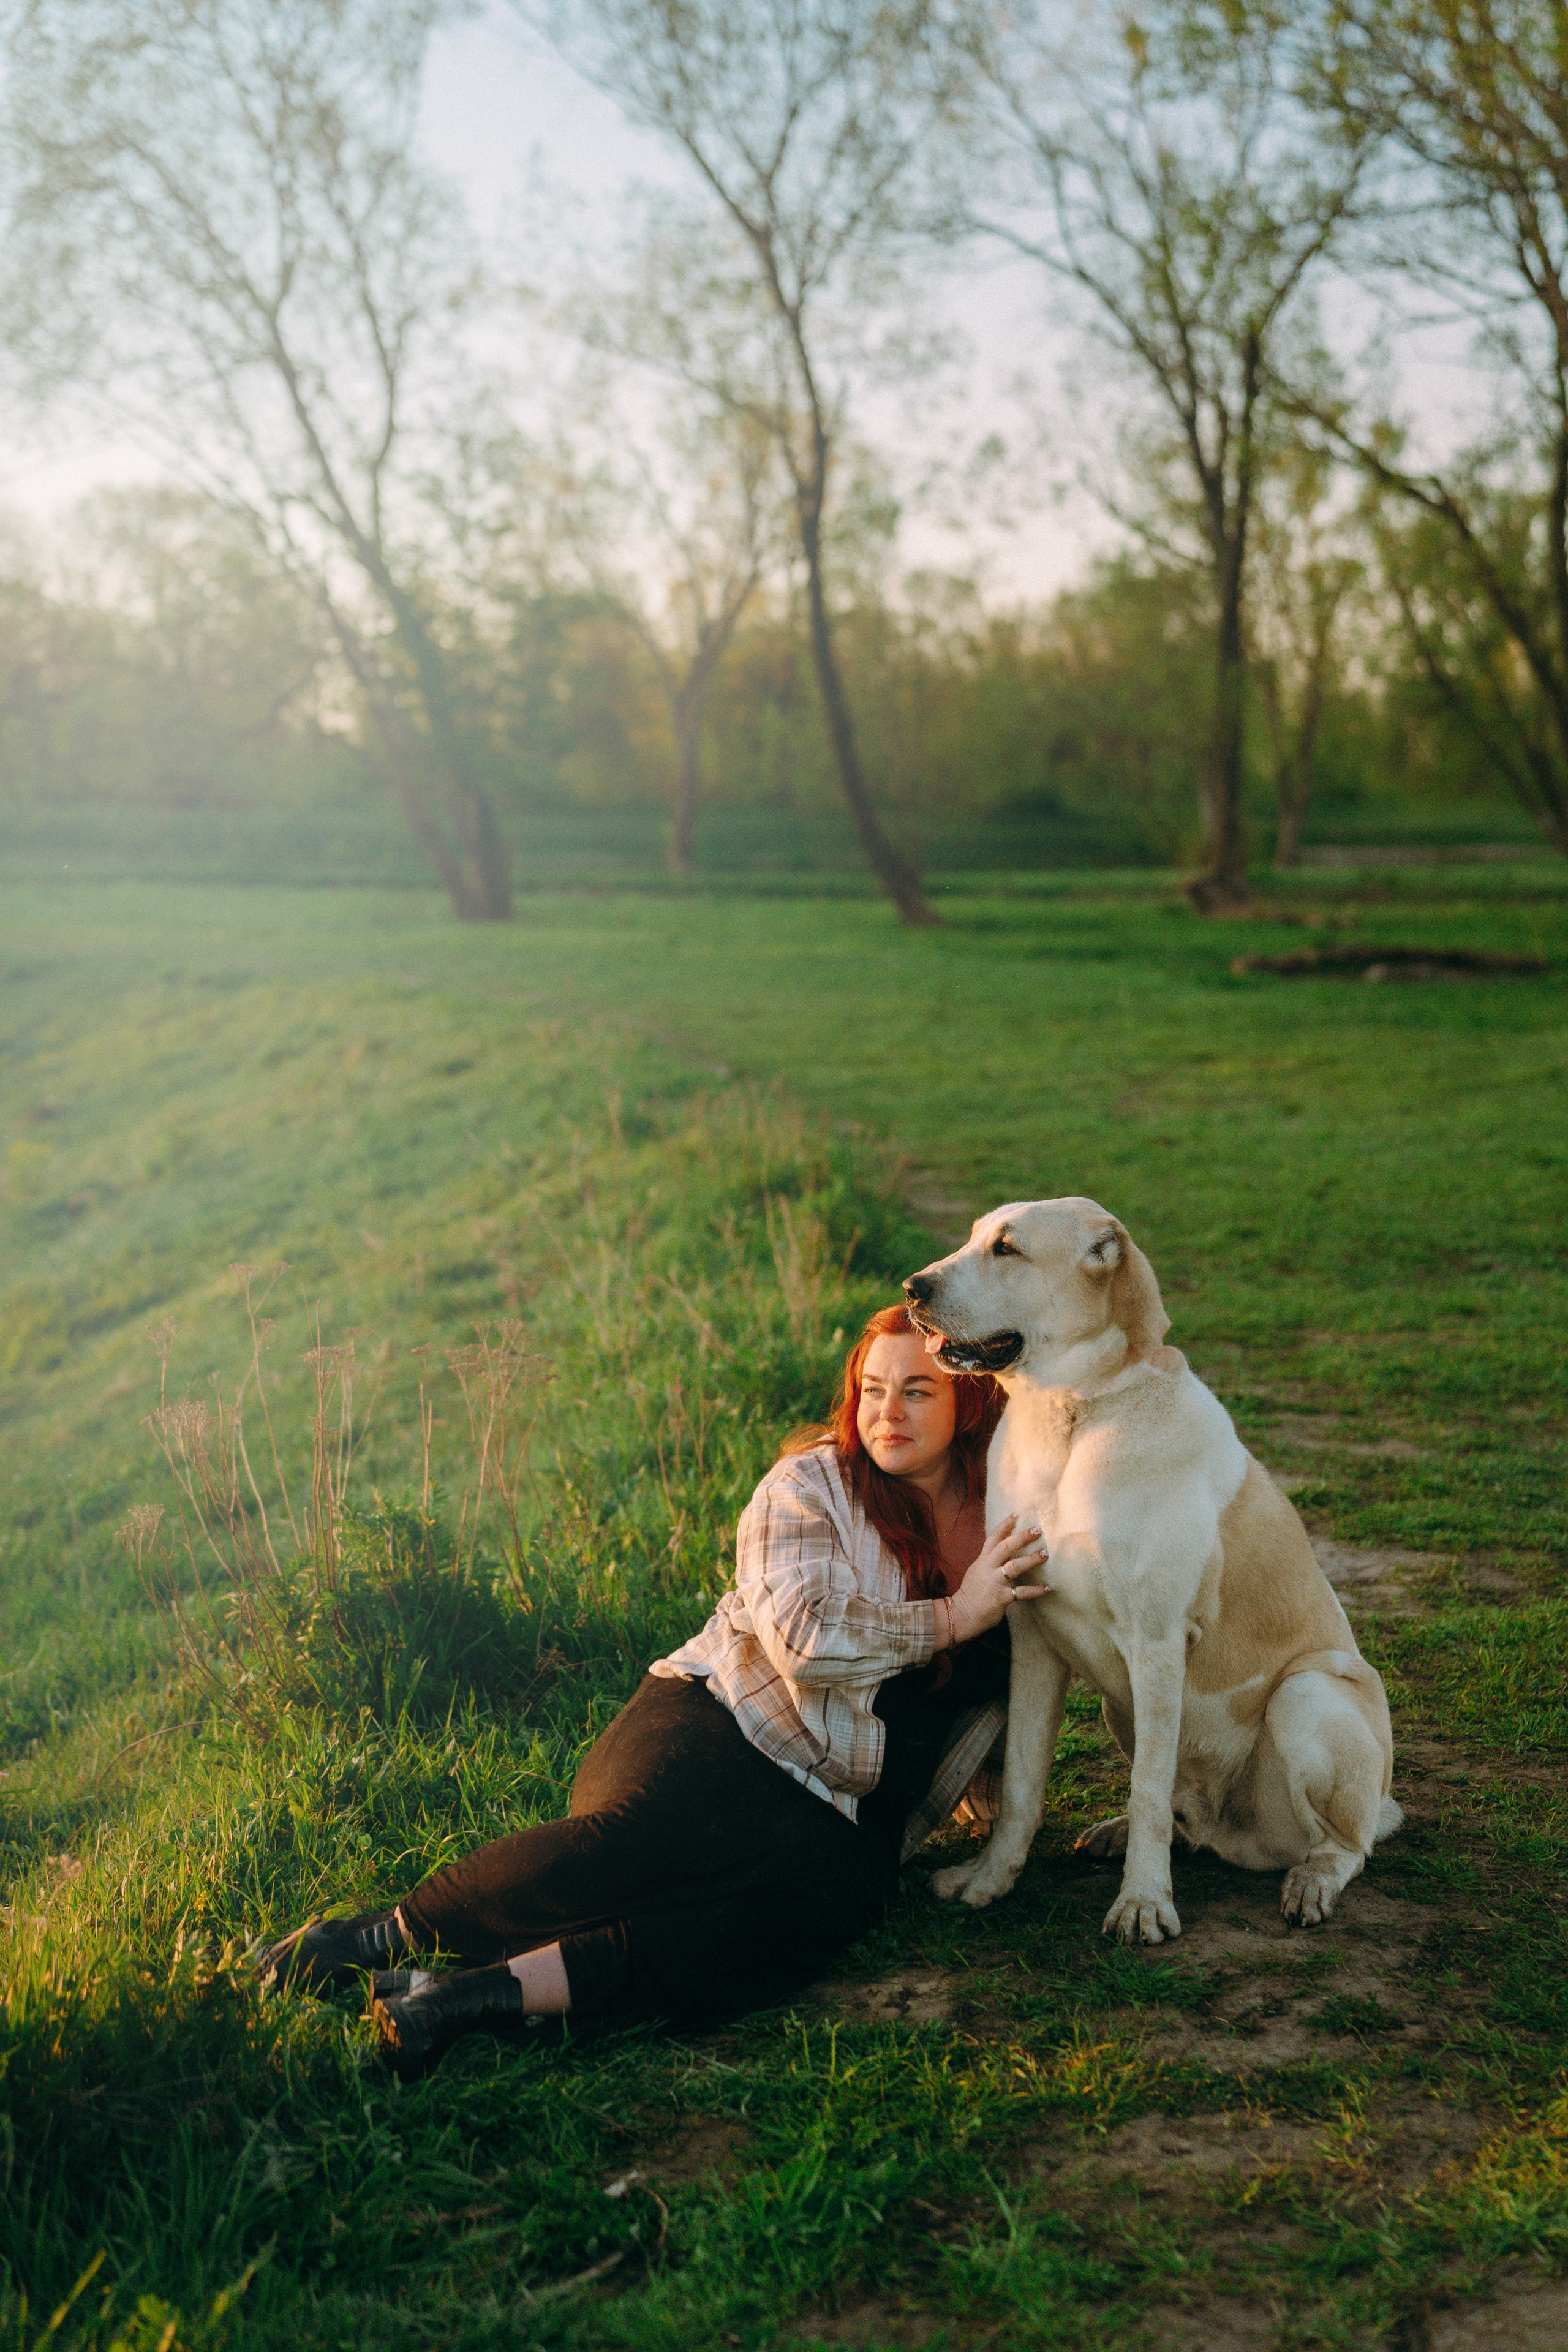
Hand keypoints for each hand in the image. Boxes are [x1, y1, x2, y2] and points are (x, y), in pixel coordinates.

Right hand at [941, 1513, 1049, 1646]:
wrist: (960, 1614)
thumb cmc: (971, 1593)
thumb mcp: (977, 1571)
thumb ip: (989, 1561)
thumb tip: (1003, 1551)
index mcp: (982, 1560)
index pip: (993, 1538)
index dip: (1005, 1525)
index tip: (1017, 1514)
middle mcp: (988, 1568)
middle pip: (1005, 1547)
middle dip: (1022, 1537)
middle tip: (1037, 1530)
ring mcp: (994, 1582)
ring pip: (1014, 1566)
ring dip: (1031, 1559)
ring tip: (1045, 1554)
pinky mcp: (1001, 1597)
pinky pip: (1021, 1592)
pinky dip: (1035, 1590)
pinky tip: (1047, 1587)